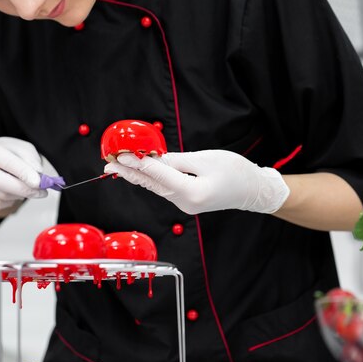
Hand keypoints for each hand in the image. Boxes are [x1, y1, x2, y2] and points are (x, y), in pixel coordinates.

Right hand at [0, 137, 46, 211]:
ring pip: (1, 196)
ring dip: (19, 195)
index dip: (24, 173)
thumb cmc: (8, 153)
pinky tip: (12, 190)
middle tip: (42, 192)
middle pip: (0, 183)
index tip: (39, 183)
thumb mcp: (22, 148)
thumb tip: (38, 174)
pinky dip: (10, 200)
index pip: (7, 162)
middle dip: (25, 189)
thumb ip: (30, 158)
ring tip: (25, 187)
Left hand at [104, 150, 289, 214]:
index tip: (121, 156)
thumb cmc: (237, 172)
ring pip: (156, 188)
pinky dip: (151, 180)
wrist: (254, 191)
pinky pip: (164, 189)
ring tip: (118, 167)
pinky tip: (139, 173)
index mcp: (192, 193)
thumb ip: (178, 161)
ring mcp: (185, 205)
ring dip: (137, 176)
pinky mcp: (187, 201)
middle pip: (152, 185)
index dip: (138, 164)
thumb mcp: (207, 160)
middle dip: (130, 173)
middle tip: (108, 164)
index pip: (158, 176)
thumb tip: (154, 159)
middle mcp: (185, 203)